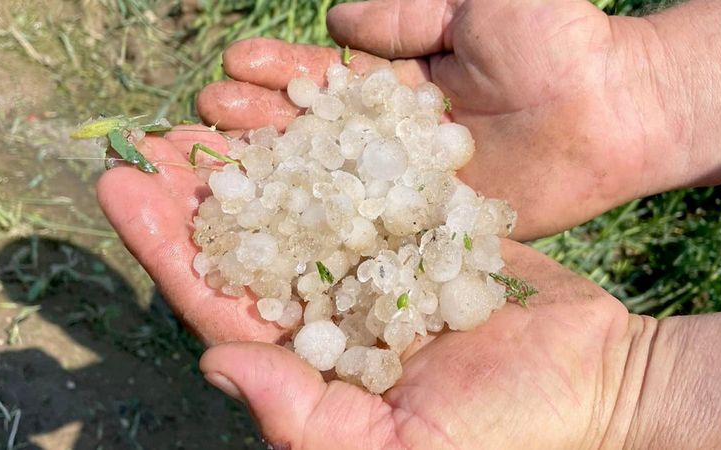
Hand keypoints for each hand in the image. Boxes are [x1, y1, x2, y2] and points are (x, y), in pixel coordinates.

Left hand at [96, 131, 647, 446]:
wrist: (600, 379)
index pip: (222, 303)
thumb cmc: (508, 432)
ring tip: (210, 111)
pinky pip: (366, 183)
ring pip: (299, 205)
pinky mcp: (424, 230)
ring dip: (253, 160)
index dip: (166, 247)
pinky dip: (328, 147)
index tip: (120, 187)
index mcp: (314, 366)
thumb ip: (304, 416)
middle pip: (249, 244)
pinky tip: (295, 110)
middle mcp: (334, 311)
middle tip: (151, 138)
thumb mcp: (401, 449)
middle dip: (196, 194)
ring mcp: (378, 266)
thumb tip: (215, 362)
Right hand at [197, 0, 677, 239]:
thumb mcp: (478, 4)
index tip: (229, 69)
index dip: (276, 76)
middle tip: (198, 127)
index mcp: (399, 85)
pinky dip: (327, 238)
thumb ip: (408, 14)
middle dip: (254, 129)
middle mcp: (394, 140)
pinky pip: (373, 233)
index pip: (320, 82)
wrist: (618, 109)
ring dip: (272, 184)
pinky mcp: (433, 230)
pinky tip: (278, 241)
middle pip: (311, 137)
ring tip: (215, 176)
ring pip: (328, 188)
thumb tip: (335, 24)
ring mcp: (409, 189)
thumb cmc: (558, 41)